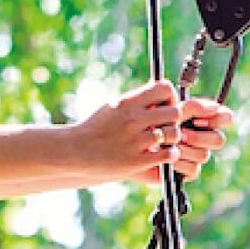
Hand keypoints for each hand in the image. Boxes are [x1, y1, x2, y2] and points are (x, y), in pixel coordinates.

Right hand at [68, 80, 237, 182]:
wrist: (74, 151)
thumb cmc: (95, 128)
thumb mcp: (113, 107)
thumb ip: (136, 101)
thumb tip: (158, 92)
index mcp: (127, 102)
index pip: (165, 88)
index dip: (171, 97)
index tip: (165, 106)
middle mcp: (132, 119)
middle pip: (175, 111)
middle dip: (174, 120)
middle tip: (167, 127)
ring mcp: (135, 140)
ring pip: (174, 134)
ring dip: (173, 139)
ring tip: (164, 142)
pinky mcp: (137, 160)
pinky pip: (168, 154)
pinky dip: (170, 155)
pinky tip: (163, 155)